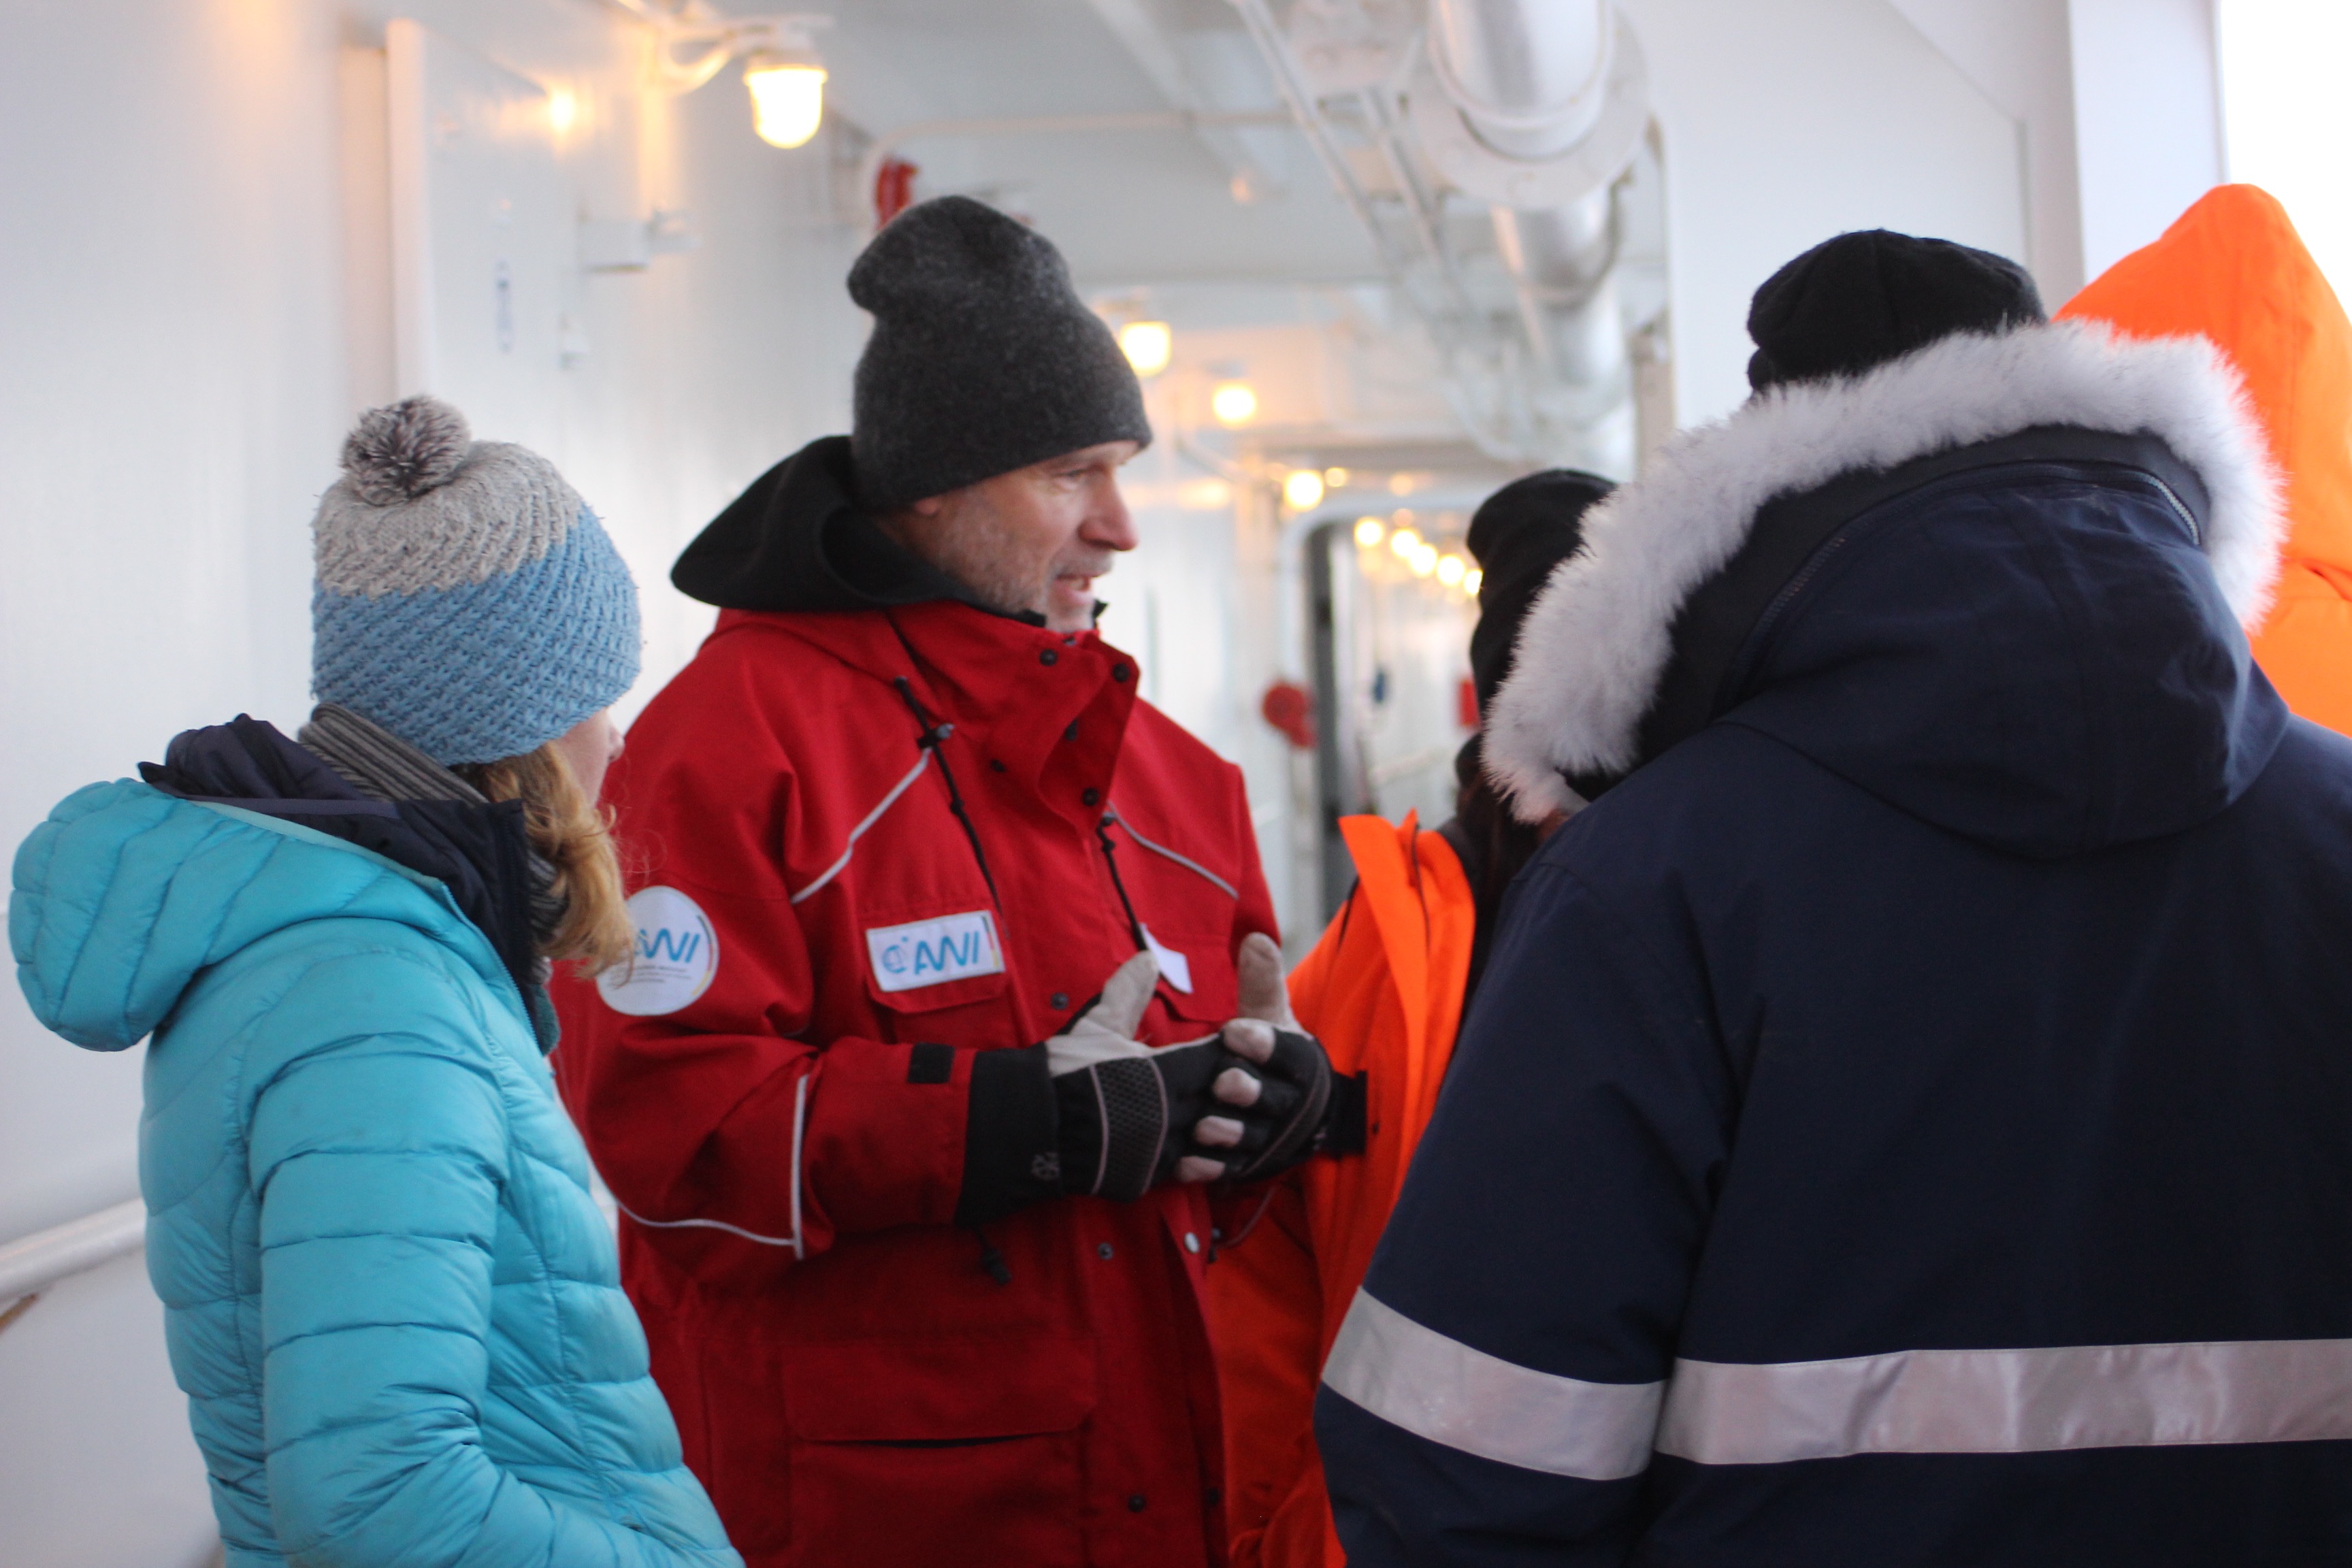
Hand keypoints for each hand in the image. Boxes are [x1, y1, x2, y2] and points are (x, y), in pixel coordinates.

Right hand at [1045, 953, 1272, 1200]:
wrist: (1030, 1125)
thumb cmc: (1065, 1071)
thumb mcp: (1099, 1026)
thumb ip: (1129, 992)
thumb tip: (1149, 957)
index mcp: (1168, 1074)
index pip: (1220, 1059)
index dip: (1225, 1051)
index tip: (1224, 1044)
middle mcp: (1173, 1117)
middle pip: (1224, 1102)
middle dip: (1226, 1090)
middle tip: (1226, 1079)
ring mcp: (1161, 1153)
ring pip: (1209, 1140)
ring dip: (1210, 1125)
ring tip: (1204, 1112)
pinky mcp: (1146, 1180)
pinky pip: (1181, 1170)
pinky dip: (1188, 1156)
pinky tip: (1185, 1143)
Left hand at [1186, 932, 1335, 1185]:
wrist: (1289, 1107)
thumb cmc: (1269, 1051)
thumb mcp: (1268, 1015)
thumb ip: (1260, 982)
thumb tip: (1254, 939)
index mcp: (1295, 1060)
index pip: (1289, 1053)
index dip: (1265, 1044)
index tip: (1234, 1031)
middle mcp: (1286, 1101)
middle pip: (1272, 1100)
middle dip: (1248, 1091)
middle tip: (1222, 1081)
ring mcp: (1266, 1136)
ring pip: (1251, 1138)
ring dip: (1229, 1133)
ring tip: (1203, 1126)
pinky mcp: (1246, 1164)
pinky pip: (1229, 1170)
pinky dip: (1209, 1168)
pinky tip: (1186, 1163)